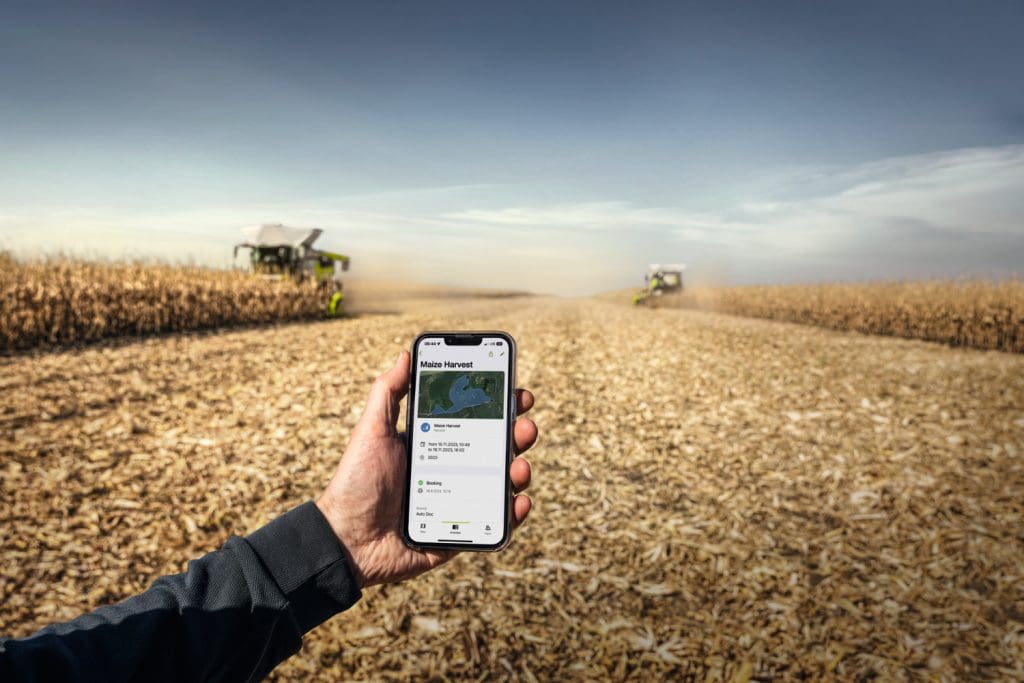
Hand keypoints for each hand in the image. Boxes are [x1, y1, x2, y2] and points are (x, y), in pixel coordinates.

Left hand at [316, 351, 536, 587]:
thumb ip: (388, 392)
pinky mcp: (461, 532)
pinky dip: (513, 512)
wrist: (346, 541)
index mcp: (435, 443)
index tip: (515, 391)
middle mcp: (452, 469)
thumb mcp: (372, 432)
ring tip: (517, 466)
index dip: (499, 405)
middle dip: (518, 433)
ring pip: (502, 482)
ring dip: (519, 469)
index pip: (475, 419)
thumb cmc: (355, 484)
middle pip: (497, 447)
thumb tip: (405, 354)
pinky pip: (495, 522)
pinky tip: (518, 502)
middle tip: (523, 426)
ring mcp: (460, 501)